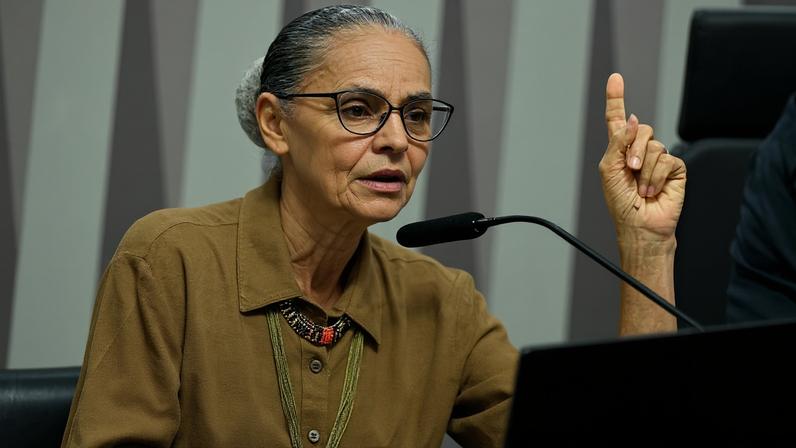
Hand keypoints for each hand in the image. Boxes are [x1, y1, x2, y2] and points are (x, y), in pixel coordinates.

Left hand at [599, 73, 685, 242]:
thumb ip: (618, 142)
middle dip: (634, 148)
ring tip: (640, 187)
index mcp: (620, 148)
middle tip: (630, 169)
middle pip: (642, 128)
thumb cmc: (621, 202)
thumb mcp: (609, 169)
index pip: (618, 118)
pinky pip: (667, 159)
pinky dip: (656, 176)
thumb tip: (634, 121)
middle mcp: (640, 150)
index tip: (615, 78)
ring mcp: (658, 158)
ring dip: (644, 168)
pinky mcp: (675, 168)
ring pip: (655, 144)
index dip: (616, 98)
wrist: (640, 226)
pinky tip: (652, 190)